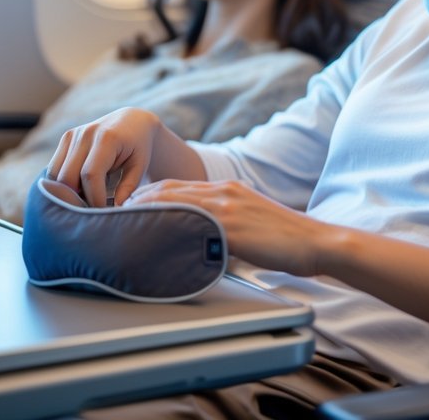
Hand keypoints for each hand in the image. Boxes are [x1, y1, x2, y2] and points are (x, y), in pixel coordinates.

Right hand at [48, 107, 163, 206]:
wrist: (131, 121)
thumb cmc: (138, 147)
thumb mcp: (140, 166)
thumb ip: (128, 187)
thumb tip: (115, 209)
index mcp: (106, 138)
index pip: (90, 175)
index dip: (94, 198)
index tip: (102, 212)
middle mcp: (85, 134)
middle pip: (68, 177)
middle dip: (78, 197)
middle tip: (92, 209)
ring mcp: (72, 135)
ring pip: (56, 175)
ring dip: (67, 191)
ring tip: (86, 197)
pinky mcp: (65, 139)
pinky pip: (53, 168)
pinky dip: (61, 183)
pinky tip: (78, 188)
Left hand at [126, 179, 325, 276]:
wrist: (316, 242)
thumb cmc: (286, 241)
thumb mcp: (250, 224)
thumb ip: (224, 226)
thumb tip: (199, 240)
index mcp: (227, 190)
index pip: (177, 186)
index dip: (149, 193)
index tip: (127, 204)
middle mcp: (223, 192)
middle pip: (169, 189)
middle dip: (138, 198)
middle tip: (112, 211)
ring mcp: (227, 206)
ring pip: (175, 200)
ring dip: (145, 208)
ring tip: (120, 219)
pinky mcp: (232, 224)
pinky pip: (193, 219)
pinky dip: (168, 221)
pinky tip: (151, 230)